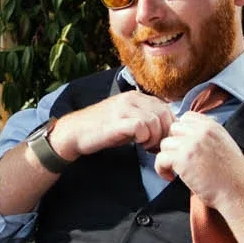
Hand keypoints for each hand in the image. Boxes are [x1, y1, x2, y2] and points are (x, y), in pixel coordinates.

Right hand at [53, 90, 174, 159]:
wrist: (75, 132)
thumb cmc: (103, 129)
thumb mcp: (128, 119)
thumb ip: (146, 119)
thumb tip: (168, 129)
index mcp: (136, 96)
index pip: (166, 108)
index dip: (168, 126)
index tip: (160, 140)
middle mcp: (131, 98)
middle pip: (164, 114)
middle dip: (164, 133)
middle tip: (155, 146)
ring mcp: (123, 108)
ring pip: (154, 120)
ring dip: (154, 137)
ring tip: (145, 146)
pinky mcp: (117, 120)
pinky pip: (141, 127)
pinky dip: (144, 138)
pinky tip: (138, 144)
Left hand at [153, 111, 243, 205]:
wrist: (238, 192)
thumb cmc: (233, 176)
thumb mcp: (225, 145)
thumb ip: (208, 136)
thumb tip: (190, 137)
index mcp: (213, 126)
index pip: (187, 117)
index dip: (182, 132)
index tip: (184, 146)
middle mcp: (202, 131)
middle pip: (173, 129)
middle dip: (174, 144)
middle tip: (178, 159)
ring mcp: (191, 144)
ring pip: (165, 143)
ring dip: (168, 157)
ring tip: (176, 170)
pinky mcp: (183, 159)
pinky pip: (161, 158)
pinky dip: (161, 169)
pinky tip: (171, 177)